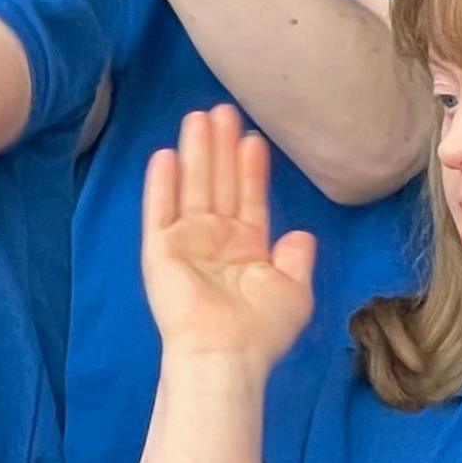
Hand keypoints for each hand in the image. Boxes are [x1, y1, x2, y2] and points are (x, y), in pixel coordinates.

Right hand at [139, 106, 317, 378]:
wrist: (226, 352)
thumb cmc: (261, 329)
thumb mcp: (295, 293)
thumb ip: (298, 260)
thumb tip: (301, 234)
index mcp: (247, 249)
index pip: (248, 198)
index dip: (250, 168)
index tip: (253, 137)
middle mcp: (215, 240)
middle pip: (218, 184)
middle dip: (220, 148)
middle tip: (223, 110)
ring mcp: (186, 242)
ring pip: (192, 187)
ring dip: (196, 153)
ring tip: (200, 117)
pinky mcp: (160, 250)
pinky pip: (160, 210)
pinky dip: (162, 184)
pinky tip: (166, 154)